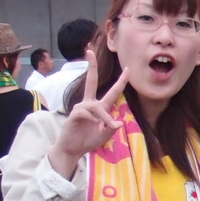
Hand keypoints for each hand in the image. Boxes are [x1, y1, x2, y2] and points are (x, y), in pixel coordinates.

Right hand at [54, 52, 128, 166]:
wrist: (72, 149)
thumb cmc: (88, 141)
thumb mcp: (104, 136)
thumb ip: (111, 128)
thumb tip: (118, 122)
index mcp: (99, 107)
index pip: (112, 92)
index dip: (120, 81)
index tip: (127, 69)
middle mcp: (89, 103)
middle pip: (91, 81)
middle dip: (91, 66)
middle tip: (89, 52)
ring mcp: (81, 107)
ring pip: (97, 106)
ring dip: (104, 117)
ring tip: (104, 127)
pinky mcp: (75, 113)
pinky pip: (88, 113)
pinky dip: (94, 120)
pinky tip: (96, 125)